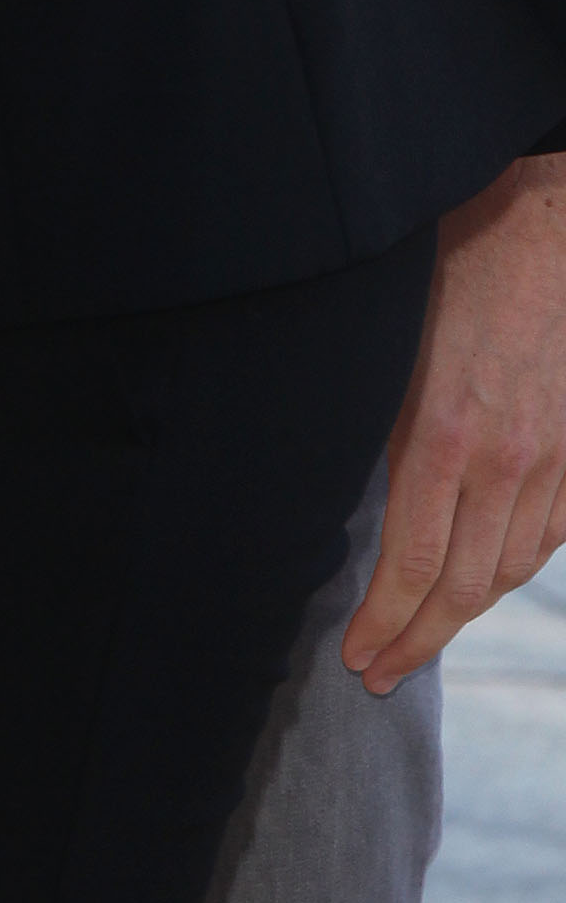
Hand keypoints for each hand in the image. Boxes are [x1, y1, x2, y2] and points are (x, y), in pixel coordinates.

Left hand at [344, 154, 565, 691]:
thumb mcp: (391, 350)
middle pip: (463, 585)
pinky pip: (550, 536)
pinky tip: (485, 587)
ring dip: (463, 617)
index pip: (414, 563)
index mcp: (444, 435)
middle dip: (417, 638)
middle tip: (377, 673)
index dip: (386, 622)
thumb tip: (362, 500)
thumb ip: (385, 429)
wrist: (538, 229)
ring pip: (509, 570)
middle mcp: (505, 461)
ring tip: (421, 642)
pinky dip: (516, 571)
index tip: (357, 657)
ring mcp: (550, 460)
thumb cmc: (452, 271)